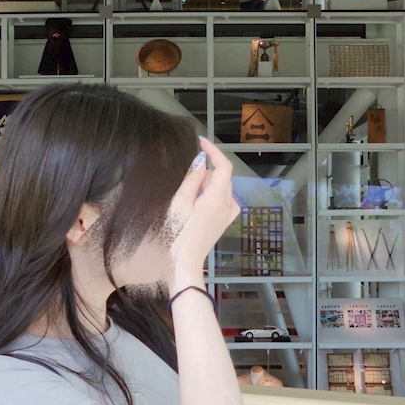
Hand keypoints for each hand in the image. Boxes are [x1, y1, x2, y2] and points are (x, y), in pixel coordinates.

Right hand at [164, 137, 239, 282]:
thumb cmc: (177, 233)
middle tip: (184, 175)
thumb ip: (192, 179)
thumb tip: (201, 160)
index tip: (200, 141)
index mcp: (218, 198)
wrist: (184, 262)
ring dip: (206, 184)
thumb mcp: (180, 202)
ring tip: (186, 193)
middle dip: (204, 171)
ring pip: (221, 188)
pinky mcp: (224, 221)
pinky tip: (196, 203)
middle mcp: (228, 204)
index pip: (223, 166)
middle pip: (221, 177)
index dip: (214, 151)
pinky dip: (211, 194)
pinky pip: (222, 199)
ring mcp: (228, 214)